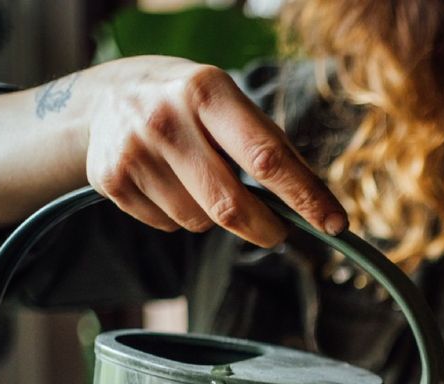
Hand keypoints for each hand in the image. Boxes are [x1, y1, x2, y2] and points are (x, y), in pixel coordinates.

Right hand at [86, 56, 347, 245]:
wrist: (108, 96)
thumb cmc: (193, 108)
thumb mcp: (232, 107)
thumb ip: (272, 149)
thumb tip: (319, 204)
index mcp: (207, 91)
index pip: (267, 157)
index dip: (306, 197)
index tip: (335, 224)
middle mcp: (165, 117)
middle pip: (231, 205)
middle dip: (266, 229)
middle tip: (278, 231)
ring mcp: (133, 149)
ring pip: (200, 221)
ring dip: (215, 217)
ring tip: (203, 183)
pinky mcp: (110, 179)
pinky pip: (169, 226)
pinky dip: (181, 217)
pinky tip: (170, 185)